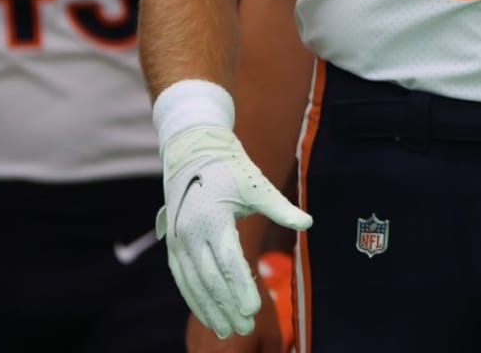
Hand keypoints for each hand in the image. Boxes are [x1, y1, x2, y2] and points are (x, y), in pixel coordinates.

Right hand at [157, 126, 311, 339]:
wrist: (193, 150)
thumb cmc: (230, 168)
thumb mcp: (256, 184)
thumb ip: (280, 207)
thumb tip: (308, 223)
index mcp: (212, 218)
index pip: (228, 261)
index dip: (241, 287)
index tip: (254, 309)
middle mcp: (190, 233)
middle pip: (211, 279)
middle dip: (228, 306)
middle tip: (245, 328)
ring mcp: (177, 241)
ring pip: (194, 284)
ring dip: (210, 309)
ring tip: (227, 331)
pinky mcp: (172, 244)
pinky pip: (182, 278)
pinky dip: (194, 298)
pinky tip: (208, 313)